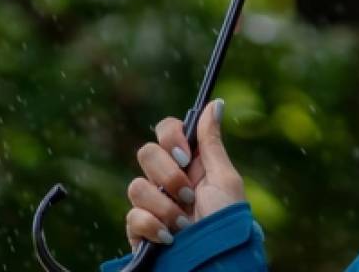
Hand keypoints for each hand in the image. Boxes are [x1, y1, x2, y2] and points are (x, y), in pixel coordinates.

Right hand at [124, 98, 243, 249]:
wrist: (215, 263)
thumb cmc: (225, 224)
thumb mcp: (224, 180)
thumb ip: (212, 142)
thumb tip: (214, 103)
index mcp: (189, 164)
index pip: (165, 131)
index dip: (170, 136)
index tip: (185, 155)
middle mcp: (166, 181)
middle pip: (145, 153)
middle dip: (168, 175)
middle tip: (188, 194)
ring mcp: (151, 205)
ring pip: (136, 186)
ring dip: (164, 206)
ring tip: (184, 225)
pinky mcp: (139, 230)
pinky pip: (132, 216)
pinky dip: (152, 226)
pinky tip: (170, 238)